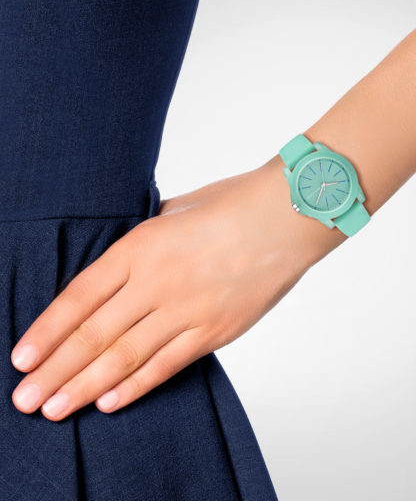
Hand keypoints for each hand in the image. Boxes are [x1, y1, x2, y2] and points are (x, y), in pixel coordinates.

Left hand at [10, 155, 344, 420]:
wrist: (286, 216)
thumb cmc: (231, 206)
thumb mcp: (173, 211)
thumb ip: (142, 241)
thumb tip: (122, 262)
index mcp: (140, 246)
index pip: (80, 296)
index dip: (47, 330)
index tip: (22, 358)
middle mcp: (157, 281)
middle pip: (94, 334)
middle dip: (56, 370)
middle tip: (25, 399)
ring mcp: (187, 308)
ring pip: (125, 356)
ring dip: (86, 386)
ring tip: (55, 409)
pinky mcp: (216, 329)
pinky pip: (168, 364)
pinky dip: (137, 386)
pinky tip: (110, 403)